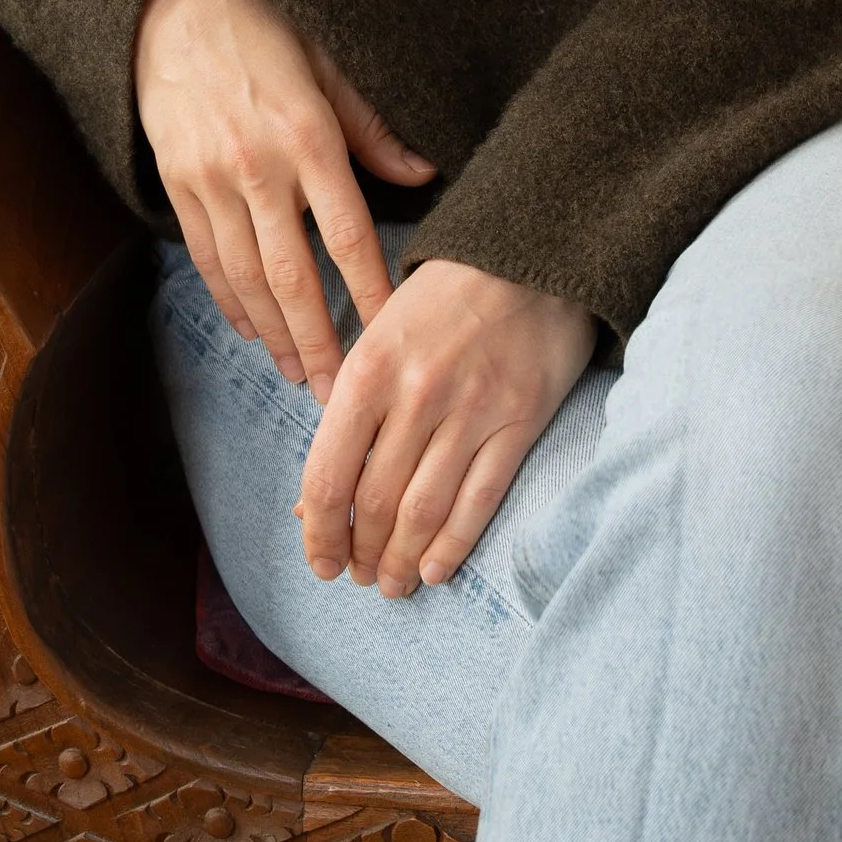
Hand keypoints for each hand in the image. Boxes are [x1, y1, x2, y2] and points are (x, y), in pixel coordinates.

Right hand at [133, 0, 433, 394]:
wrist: (173, 5)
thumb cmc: (266, 25)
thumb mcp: (330, 61)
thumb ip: (373, 127)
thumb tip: (423, 177)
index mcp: (307, 135)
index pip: (348, 235)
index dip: (371, 293)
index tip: (392, 336)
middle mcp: (257, 166)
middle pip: (292, 276)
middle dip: (318, 342)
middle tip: (340, 393)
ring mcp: (210, 180)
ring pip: (246, 279)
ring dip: (274, 335)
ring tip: (300, 375)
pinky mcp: (177, 185)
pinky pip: (207, 258)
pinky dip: (231, 302)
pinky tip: (253, 330)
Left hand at [297, 258, 596, 598]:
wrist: (529, 255)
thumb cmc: (443, 298)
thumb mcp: (380, 336)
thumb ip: (350, 412)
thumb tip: (313, 500)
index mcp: (369, 369)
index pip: (329, 474)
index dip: (319, 532)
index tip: (320, 561)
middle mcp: (416, 393)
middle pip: (376, 502)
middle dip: (361, 553)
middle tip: (359, 578)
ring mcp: (471, 409)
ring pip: (424, 510)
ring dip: (401, 560)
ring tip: (392, 585)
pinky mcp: (519, 421)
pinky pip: (480, 499)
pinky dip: (453, 544)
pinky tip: (434, 570)